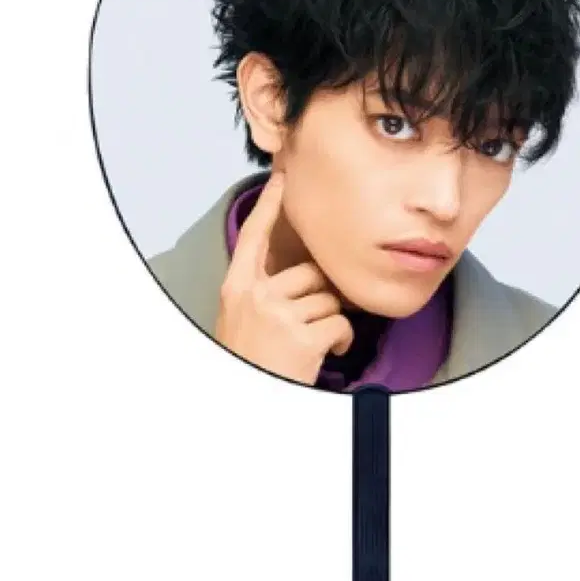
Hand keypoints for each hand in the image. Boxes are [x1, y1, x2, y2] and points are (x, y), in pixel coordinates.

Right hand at [214, 171, 354, 384]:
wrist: (246, 404)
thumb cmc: (249, 361)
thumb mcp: (242, 320)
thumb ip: (264, 293)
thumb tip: (306, 277)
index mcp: (237, 289)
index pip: (255, 237)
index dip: (270, 206)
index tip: (282, 177)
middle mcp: (255, 297)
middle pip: (310, 273)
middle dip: (323, 295)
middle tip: (315, 320)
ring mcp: (277, 316)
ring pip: (329, 299)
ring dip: (332, 321)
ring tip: (317, 343)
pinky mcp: (302, 338)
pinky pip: (340, 323)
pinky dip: (342, 339)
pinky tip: (328, 353)